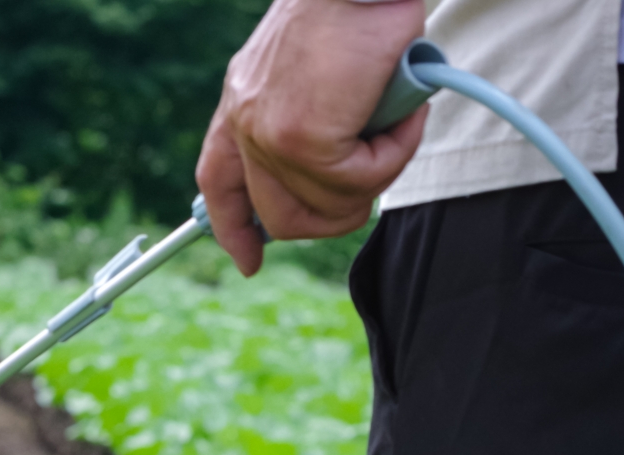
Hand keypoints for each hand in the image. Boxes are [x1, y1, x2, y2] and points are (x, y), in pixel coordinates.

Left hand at [196, 0, 428, 275]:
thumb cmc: (357, 10)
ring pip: (327, 204)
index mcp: (240, 102)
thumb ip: (308, 115)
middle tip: (371, 186)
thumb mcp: (316, 69)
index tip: (248, 260)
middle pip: (278, 215)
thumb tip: (333, 171)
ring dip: (377, 177)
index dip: (233, 228)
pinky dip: (395, 154)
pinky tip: (405, 116)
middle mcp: (245, 120)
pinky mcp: (303, 138)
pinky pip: (359, 181)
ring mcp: (269, 134)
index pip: (218, 181)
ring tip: (398, 127)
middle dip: (332, 217)